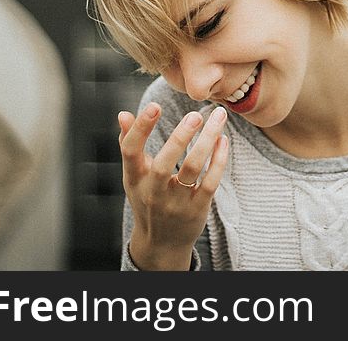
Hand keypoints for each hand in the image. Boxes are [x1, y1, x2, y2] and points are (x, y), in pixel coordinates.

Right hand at [117, 103, 228, 269]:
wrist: (162, 242)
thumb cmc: (147, 198)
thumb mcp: (134, 175)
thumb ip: (129, 144)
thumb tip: (123, 114)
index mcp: (134, 178)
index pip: (131, 151)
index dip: (140, 128)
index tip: (154, 105)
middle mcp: (153, 191)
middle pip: (165, 162)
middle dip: (180, 136)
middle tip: (196, 114)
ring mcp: (176, 202)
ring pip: (192, 168)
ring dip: (207, 140)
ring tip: (218, 117)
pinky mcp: (197, 208)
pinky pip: (210, 181)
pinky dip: (218, 159)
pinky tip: (223, 140)